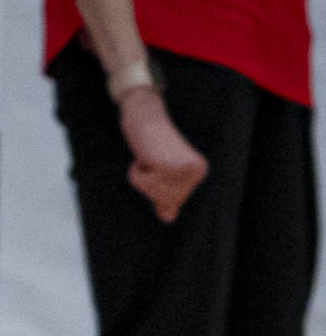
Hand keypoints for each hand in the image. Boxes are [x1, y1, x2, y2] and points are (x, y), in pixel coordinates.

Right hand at [118, 89, 206, 221]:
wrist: (146, 117)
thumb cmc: (152, 144)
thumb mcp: (162, 173)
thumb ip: (167, 196)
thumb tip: (169, 219)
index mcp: (199, 173)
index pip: (172, 201)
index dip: (155, 186)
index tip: (159, 163)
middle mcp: (196, 172)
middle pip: (163, 200)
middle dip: (149, 183)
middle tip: (153, 160)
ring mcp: (183, 169)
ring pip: (153, 193)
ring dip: (141, 177)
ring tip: (149, 157)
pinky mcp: (168, 166)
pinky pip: (143, 185)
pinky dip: (135, 173)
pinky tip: (144, 156)